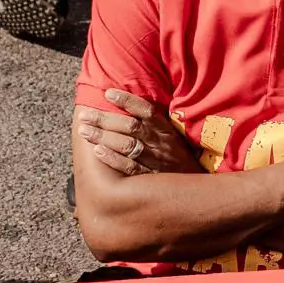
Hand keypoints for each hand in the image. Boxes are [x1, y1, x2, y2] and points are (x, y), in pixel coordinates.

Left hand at [73, 89, 202, 180]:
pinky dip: (113, 159)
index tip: (108, 93)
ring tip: (84, 130)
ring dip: (103, 136)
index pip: (146, 110)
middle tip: (84, 114)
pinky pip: (130, 167)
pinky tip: (98, 151)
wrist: (200, 189)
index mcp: (167, 131)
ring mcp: (156, 161)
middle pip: (130, 126)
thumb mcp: (175, 139)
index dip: (127, 101)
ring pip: (127, 145)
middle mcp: (161, 143)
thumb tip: (131, 110)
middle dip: (105, 119)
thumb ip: (156, 126)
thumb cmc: (181, 160)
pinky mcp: (151, 178)